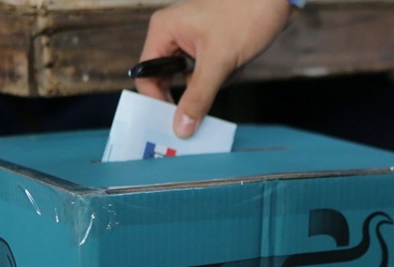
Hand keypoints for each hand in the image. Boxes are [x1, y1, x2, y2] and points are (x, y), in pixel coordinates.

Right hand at [135, 0, 293, 137]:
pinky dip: (222, 75)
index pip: (147, 75)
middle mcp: (172, 34)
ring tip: (230, 67)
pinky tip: (238, 63)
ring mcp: (191, 39)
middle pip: (167, 79)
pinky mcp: (208, 44)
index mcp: (164, 30)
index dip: (157, 101)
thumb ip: (198, 97)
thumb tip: (182, 127)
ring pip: (191, 79)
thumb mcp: (219, 61)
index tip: (172, 122)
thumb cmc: (246, 13)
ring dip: (212, 82)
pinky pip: (207, 72)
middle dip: (191, 91)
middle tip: (202, 106)